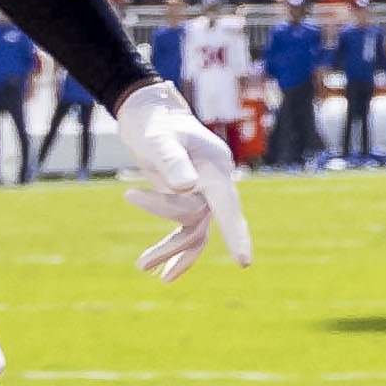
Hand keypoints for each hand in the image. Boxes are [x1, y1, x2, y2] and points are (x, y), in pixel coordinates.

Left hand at [112, 79, 250, 282]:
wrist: (149, 117)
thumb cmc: (154, 125)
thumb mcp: (159, 140)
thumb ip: (172, 160)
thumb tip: (187, 187)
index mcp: (215, 166)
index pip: (227, 204)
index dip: (235, 233)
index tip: (244, 262)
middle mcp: (215, 182)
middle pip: (199, 219)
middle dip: (172, 243)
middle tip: (141, 263)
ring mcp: (204, 193)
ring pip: (193, 230)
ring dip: (169, 250)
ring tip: (142, 266)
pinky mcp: (190, 200)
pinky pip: (188, 230)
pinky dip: (174, 249)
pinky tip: (159, 268)